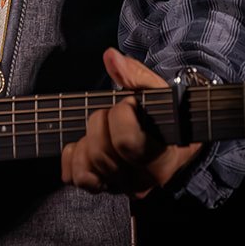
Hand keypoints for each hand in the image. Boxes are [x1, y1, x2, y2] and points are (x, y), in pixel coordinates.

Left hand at [60, 48, 204, 198]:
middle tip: (113, 111)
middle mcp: (141, 181)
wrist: (172, 142)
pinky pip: (73, 178)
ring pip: (86, 172)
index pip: (127, 142)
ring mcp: (120, 187)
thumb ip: (137, 76)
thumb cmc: (168, 116)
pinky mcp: (101, 187)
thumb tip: (111, 57)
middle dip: (100, 121)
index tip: (129, 102)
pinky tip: (84, 143)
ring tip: (100, 128)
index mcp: (162, 160)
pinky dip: (72, 158)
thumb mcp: (162, 95)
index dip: (121, 115)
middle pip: (102, 154)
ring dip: (85, 142)